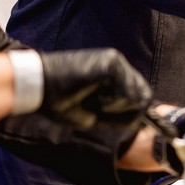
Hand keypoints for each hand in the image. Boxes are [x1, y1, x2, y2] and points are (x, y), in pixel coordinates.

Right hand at [38, 48, 152, 130]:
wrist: (39, 87)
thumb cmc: (62, 101)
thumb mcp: (96, 114)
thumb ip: (119, 115)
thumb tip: (143, 122)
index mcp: (115, 75)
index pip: (140, 96)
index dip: (133, 113)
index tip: (115, 120)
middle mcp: (119, 65)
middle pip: (145, 96)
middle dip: (127, 113)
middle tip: (101, 111)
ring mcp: (116, 62)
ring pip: (138, 95)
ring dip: (117, 108)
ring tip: (95, 102)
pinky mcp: (111, 62)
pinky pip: (126, 91)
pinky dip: (112, 103)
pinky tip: (94, 97)